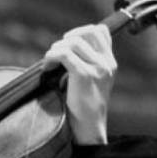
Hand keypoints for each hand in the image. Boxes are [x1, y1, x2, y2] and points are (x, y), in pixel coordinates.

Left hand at [43, 24, 116, 144]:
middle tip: (56, 52)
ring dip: (56, 49)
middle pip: (87, 32)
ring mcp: (97, 68)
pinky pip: (64, 54)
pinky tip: (46, 68)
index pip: (100, 31)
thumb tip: (66, 46)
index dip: (81, 32)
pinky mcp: (84, 75)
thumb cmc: (84, 105)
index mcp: (110, 62)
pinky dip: (51, 57)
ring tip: (49, 62)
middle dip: (67, 38)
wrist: (88, 126)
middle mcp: (106, 63)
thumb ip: (87, 62)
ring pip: (73, 42)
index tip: (67, 44)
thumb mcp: (92, 80)